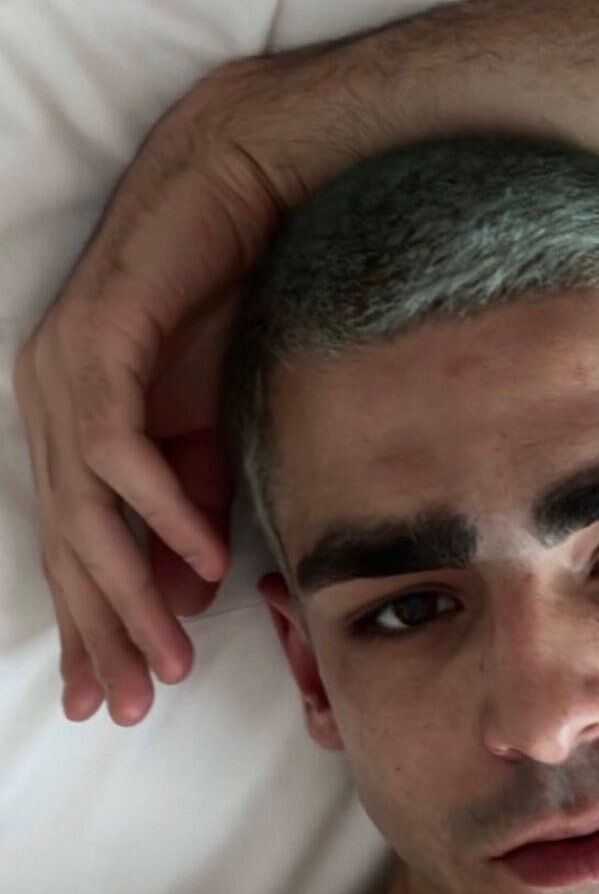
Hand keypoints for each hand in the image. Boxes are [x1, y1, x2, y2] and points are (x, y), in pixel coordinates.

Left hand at [13, 56, 334, 726]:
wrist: (251, 187)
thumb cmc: (234, 303)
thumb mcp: (219, 433)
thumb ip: (196, 510)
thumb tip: (185, 595)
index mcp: (75, 426)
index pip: (76, 549)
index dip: (93, 628)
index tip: (113, 700)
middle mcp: (52, 403)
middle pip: (67, 547)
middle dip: (100, 635)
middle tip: (129, 707)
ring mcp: (66, 373)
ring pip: (84, 514)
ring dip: (129, 595)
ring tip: (166, 659)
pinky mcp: (99, 344)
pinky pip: (118, 450)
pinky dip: (161, 512)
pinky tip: (198, 560)